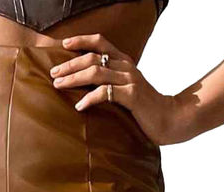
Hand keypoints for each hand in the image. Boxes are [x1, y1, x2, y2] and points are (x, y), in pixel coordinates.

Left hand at [51, 34, 180, 145]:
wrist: (170, 119)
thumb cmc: (145, 108)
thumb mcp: (127, 89)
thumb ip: (112, 82)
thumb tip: (86, 85)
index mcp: (125, 62)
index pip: (101, 42)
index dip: (81, 40)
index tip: (64, 44)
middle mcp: (127, 67)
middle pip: (93, 58)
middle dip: (70, 64)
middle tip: (54, 73)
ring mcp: (130, 80)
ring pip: (96, 73)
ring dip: (74, 78)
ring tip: (59, 86)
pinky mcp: (132, 96)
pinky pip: (106, 93)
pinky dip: (89, 99)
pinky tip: (79, 106)